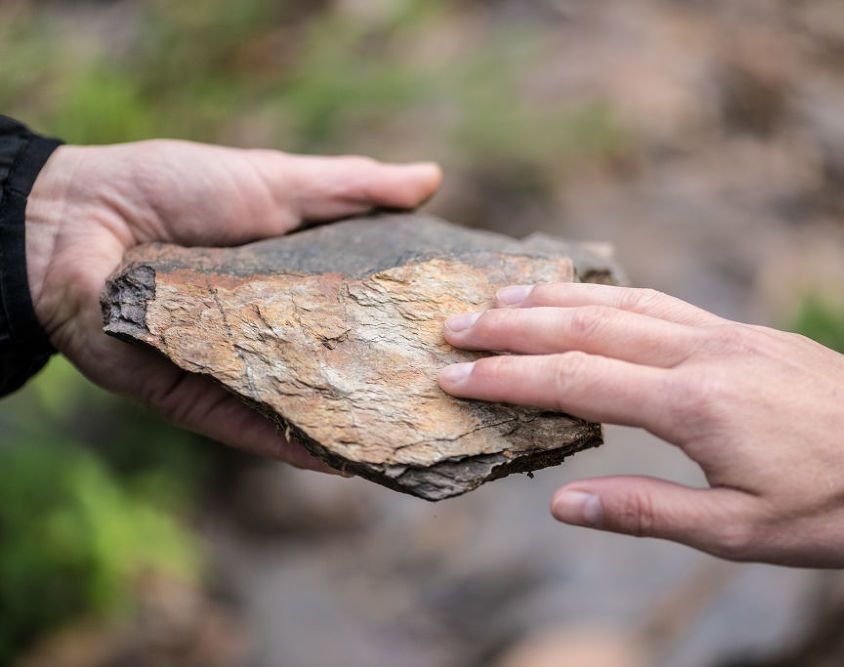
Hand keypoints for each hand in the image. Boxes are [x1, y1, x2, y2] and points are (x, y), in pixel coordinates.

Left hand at [26, 140, 440, 468]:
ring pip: (302, 409)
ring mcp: (233, 372)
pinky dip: (295, 447)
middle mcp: (269, 336)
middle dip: (389, 386)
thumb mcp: (278, 181)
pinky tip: (346, 462)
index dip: (407, 325)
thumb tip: (432, 178)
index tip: (463, 335)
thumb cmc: (178, 188)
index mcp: (291, 285)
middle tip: (454, 400)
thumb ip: (351, 187)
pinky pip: (250, 431)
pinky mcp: (193, 399)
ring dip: (353, 426)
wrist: (79, 216)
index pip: (362, 313)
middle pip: (339, 368)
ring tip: (414, 441)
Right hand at [438, 283, 843, 566]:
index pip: (577, 382)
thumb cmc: (834, 506)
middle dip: (514, 325)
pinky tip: (589, 297)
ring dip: (556, 298)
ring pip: (623, 302)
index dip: (508, 378)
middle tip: (455, 323)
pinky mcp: (743, 331)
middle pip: (588, 327)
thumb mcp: (740, 534)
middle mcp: (702, 354)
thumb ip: (647, 512)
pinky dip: (611, 293)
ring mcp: (725, 334)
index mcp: (694, 406)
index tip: (454, 376)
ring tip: (502, 294)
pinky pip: (663, 301)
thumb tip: (563, 503)